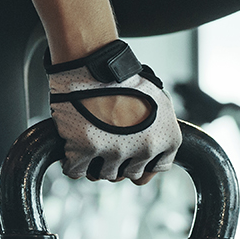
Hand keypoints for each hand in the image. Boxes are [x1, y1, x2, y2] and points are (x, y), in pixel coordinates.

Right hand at [47, 42, 180, 183]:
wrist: (93, 63)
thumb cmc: (122, 77)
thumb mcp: (158, 100)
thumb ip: (160, 130)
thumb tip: (153, 151)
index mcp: (167, 139)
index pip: (155, 168)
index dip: (141, 162)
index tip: (130, 156)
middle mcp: (143, 150)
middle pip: (128, 174)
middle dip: (118, 162)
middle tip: (107, 143)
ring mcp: (114, 152)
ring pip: (103, 175)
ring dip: (95, 163)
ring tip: (90, 141)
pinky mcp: (84, 150)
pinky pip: (75, 171)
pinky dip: (72, 164)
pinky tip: (73, 149)